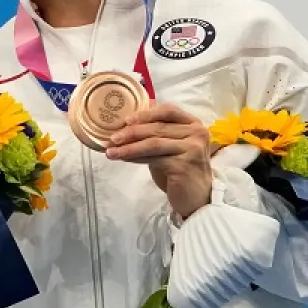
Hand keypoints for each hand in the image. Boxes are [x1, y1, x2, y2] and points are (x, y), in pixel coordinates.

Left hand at [105, 103, 212, 218]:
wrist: (195, 197)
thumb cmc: (180, 169)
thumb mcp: (169, 146)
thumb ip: (156, 132)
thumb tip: (127, 121)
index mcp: (193, 124)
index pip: (168, 111)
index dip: (145, 114)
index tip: (124, 120)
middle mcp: (197, 133)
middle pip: (157, 128)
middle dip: (131, 132)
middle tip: (111, 138)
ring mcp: (192, 148)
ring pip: (153, 143)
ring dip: (129, 147)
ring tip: (110, 151)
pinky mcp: (184, 165)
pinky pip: (153, 158)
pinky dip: (135, 158)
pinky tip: (123, 159)